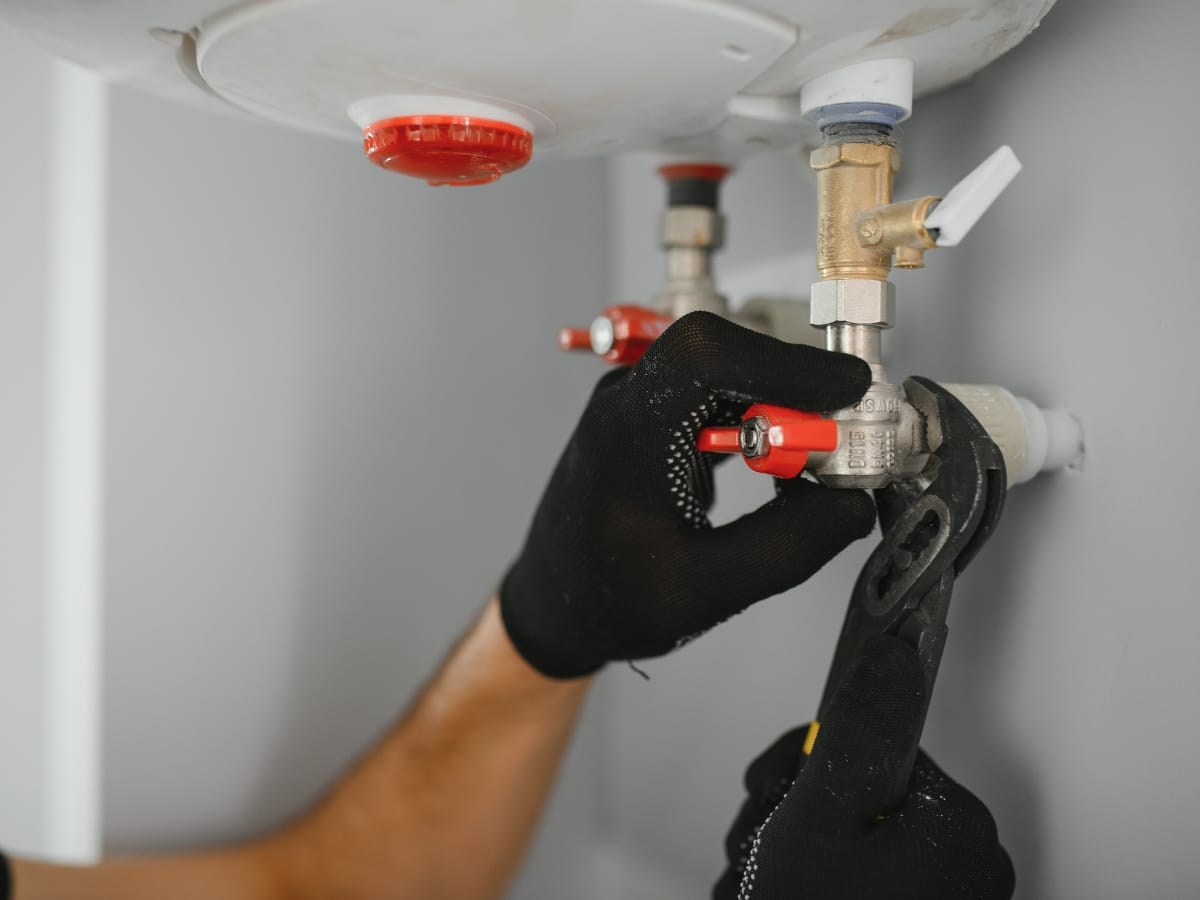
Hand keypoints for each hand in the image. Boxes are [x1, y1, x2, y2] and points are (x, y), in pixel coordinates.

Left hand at [500, 311, 875, 678]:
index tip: (845, 390)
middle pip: (725, 354)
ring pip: (728, 371)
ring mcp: (641, 404)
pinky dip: (762, 419)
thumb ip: (786, 547)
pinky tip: (780, 468)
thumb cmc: (605, 597)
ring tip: (815, 463)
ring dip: (783, 404)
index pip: (706, 356)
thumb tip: (851, 503)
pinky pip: (720, 395)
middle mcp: (629, 402)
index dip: (785, 363)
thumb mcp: (704, 590)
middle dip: (796, 386)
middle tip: (843, 437)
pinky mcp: (657, 418)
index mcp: (628, 432)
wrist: (556, 600)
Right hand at [715, 635, 1014, 899]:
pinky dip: (810, 883)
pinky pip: (856, 877)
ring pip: (846, 840)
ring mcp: (941, 898)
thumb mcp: (822, 815)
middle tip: (763, 847)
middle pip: (854, 793)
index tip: (773, 784)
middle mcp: (961, 862)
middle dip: (790, 814)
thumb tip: (892, 654)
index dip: (805, 763)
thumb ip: (852, 731)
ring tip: (763, 884)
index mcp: (955, 824)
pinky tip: (780, 896)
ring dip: (788, 851)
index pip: (871, 744)